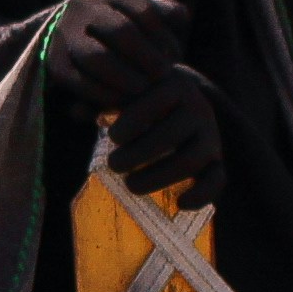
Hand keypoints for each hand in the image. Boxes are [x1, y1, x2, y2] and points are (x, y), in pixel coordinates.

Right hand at [52, 0, 191, 110]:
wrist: (73, 37)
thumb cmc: (123, 26)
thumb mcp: (143, 12)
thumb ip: (166, 12)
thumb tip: (180, 17)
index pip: (144, 11)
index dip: (163, 37)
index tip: (174, 55)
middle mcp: (82, 5)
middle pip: (121, 32)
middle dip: (146, 58)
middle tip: (163, 75)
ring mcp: (64, 33)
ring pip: (96, 57)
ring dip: (125, 77)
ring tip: (143, 89)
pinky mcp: (53, 61)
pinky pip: (79, 81)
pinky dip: (103, 94)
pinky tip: (121, 100)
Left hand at [99, 65, 227, 210]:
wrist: (178, 103)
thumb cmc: (139, 98)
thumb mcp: (122, 92)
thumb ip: (99, 99)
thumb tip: (75, 111)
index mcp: (174, 86)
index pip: (158, 101)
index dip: (135, 119)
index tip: (112, 136)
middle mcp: (198, 109)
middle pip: (172, 135)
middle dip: (139, 153)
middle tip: (112, 164)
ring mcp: (210, 136)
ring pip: (192, 159)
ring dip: (160, 176)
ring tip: (130, 185)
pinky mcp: (216, 160)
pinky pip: (218, 179)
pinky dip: (202, 194)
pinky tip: (179, 204)